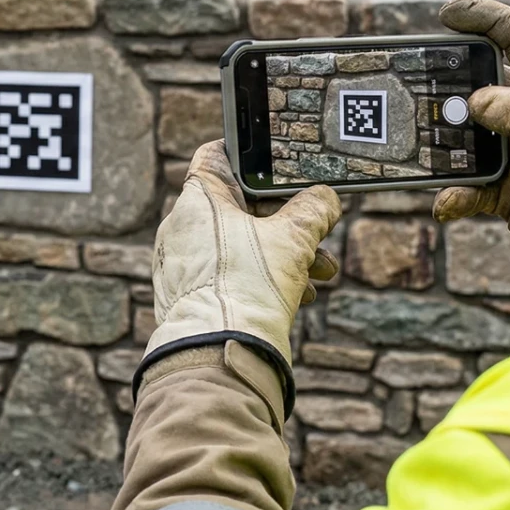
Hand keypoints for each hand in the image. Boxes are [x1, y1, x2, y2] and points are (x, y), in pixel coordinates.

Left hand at [148, 141, 341, 364]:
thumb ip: (314, 211)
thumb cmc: (248, 288)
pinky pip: (231, 276)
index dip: (250, 152)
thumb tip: (326, 199)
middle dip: (287, 221)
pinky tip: (298, 297)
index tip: (279, 160)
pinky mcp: (190, 297)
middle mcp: (183, 228)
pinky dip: (263, 280)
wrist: (217, 357)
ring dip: (284, 255)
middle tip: (318, 230)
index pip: (217, 156)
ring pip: (241, 246)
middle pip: (241, 207)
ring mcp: (184, 264)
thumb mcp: (293, 240)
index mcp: (198, 200)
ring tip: (321, 273)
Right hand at [432, 0, 509, 315]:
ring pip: (468, 134)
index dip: (487, 19)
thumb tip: (473, 102)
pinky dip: (454, 192)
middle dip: (453, 84)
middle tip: (423, 83)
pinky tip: (449, 203)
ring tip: (428, 145)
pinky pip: (467, 183)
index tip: (449, 14)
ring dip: (446, 142)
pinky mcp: (504, 188)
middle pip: (485, 84)